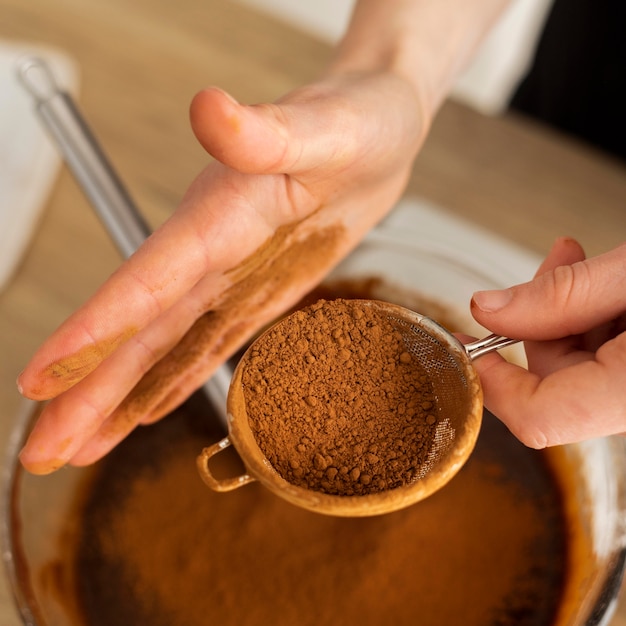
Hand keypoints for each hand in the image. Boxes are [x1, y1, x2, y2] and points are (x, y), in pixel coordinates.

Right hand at [16, 70, 425, 473]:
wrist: (380, 132)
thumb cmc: (359, 122)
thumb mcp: (327, 128)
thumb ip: (266, 133)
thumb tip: (209, 107)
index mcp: (220, 213)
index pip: (146, 280)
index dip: (95, 330)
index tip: (43, 378)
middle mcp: (213, 250)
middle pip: (140, 329)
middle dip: (88, 390)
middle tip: (41, 451)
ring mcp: (233, 276)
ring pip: (165, 346)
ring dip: (117, 398)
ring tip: (74, 446)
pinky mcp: (260, 293)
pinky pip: (210, 345)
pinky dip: (174, 382)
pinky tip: (144, 411)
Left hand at [470, 237, 625, 447]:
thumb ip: (562, 295)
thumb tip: (489, 308)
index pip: (536, 417)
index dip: (490, 381)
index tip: (463, 344)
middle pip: (551, 383)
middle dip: (537, 320)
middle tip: (552, 267)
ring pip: (574, 367)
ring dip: (566, 311)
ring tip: (578, 260)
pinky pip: (599, 362)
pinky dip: (590, 320)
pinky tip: (599, 282)